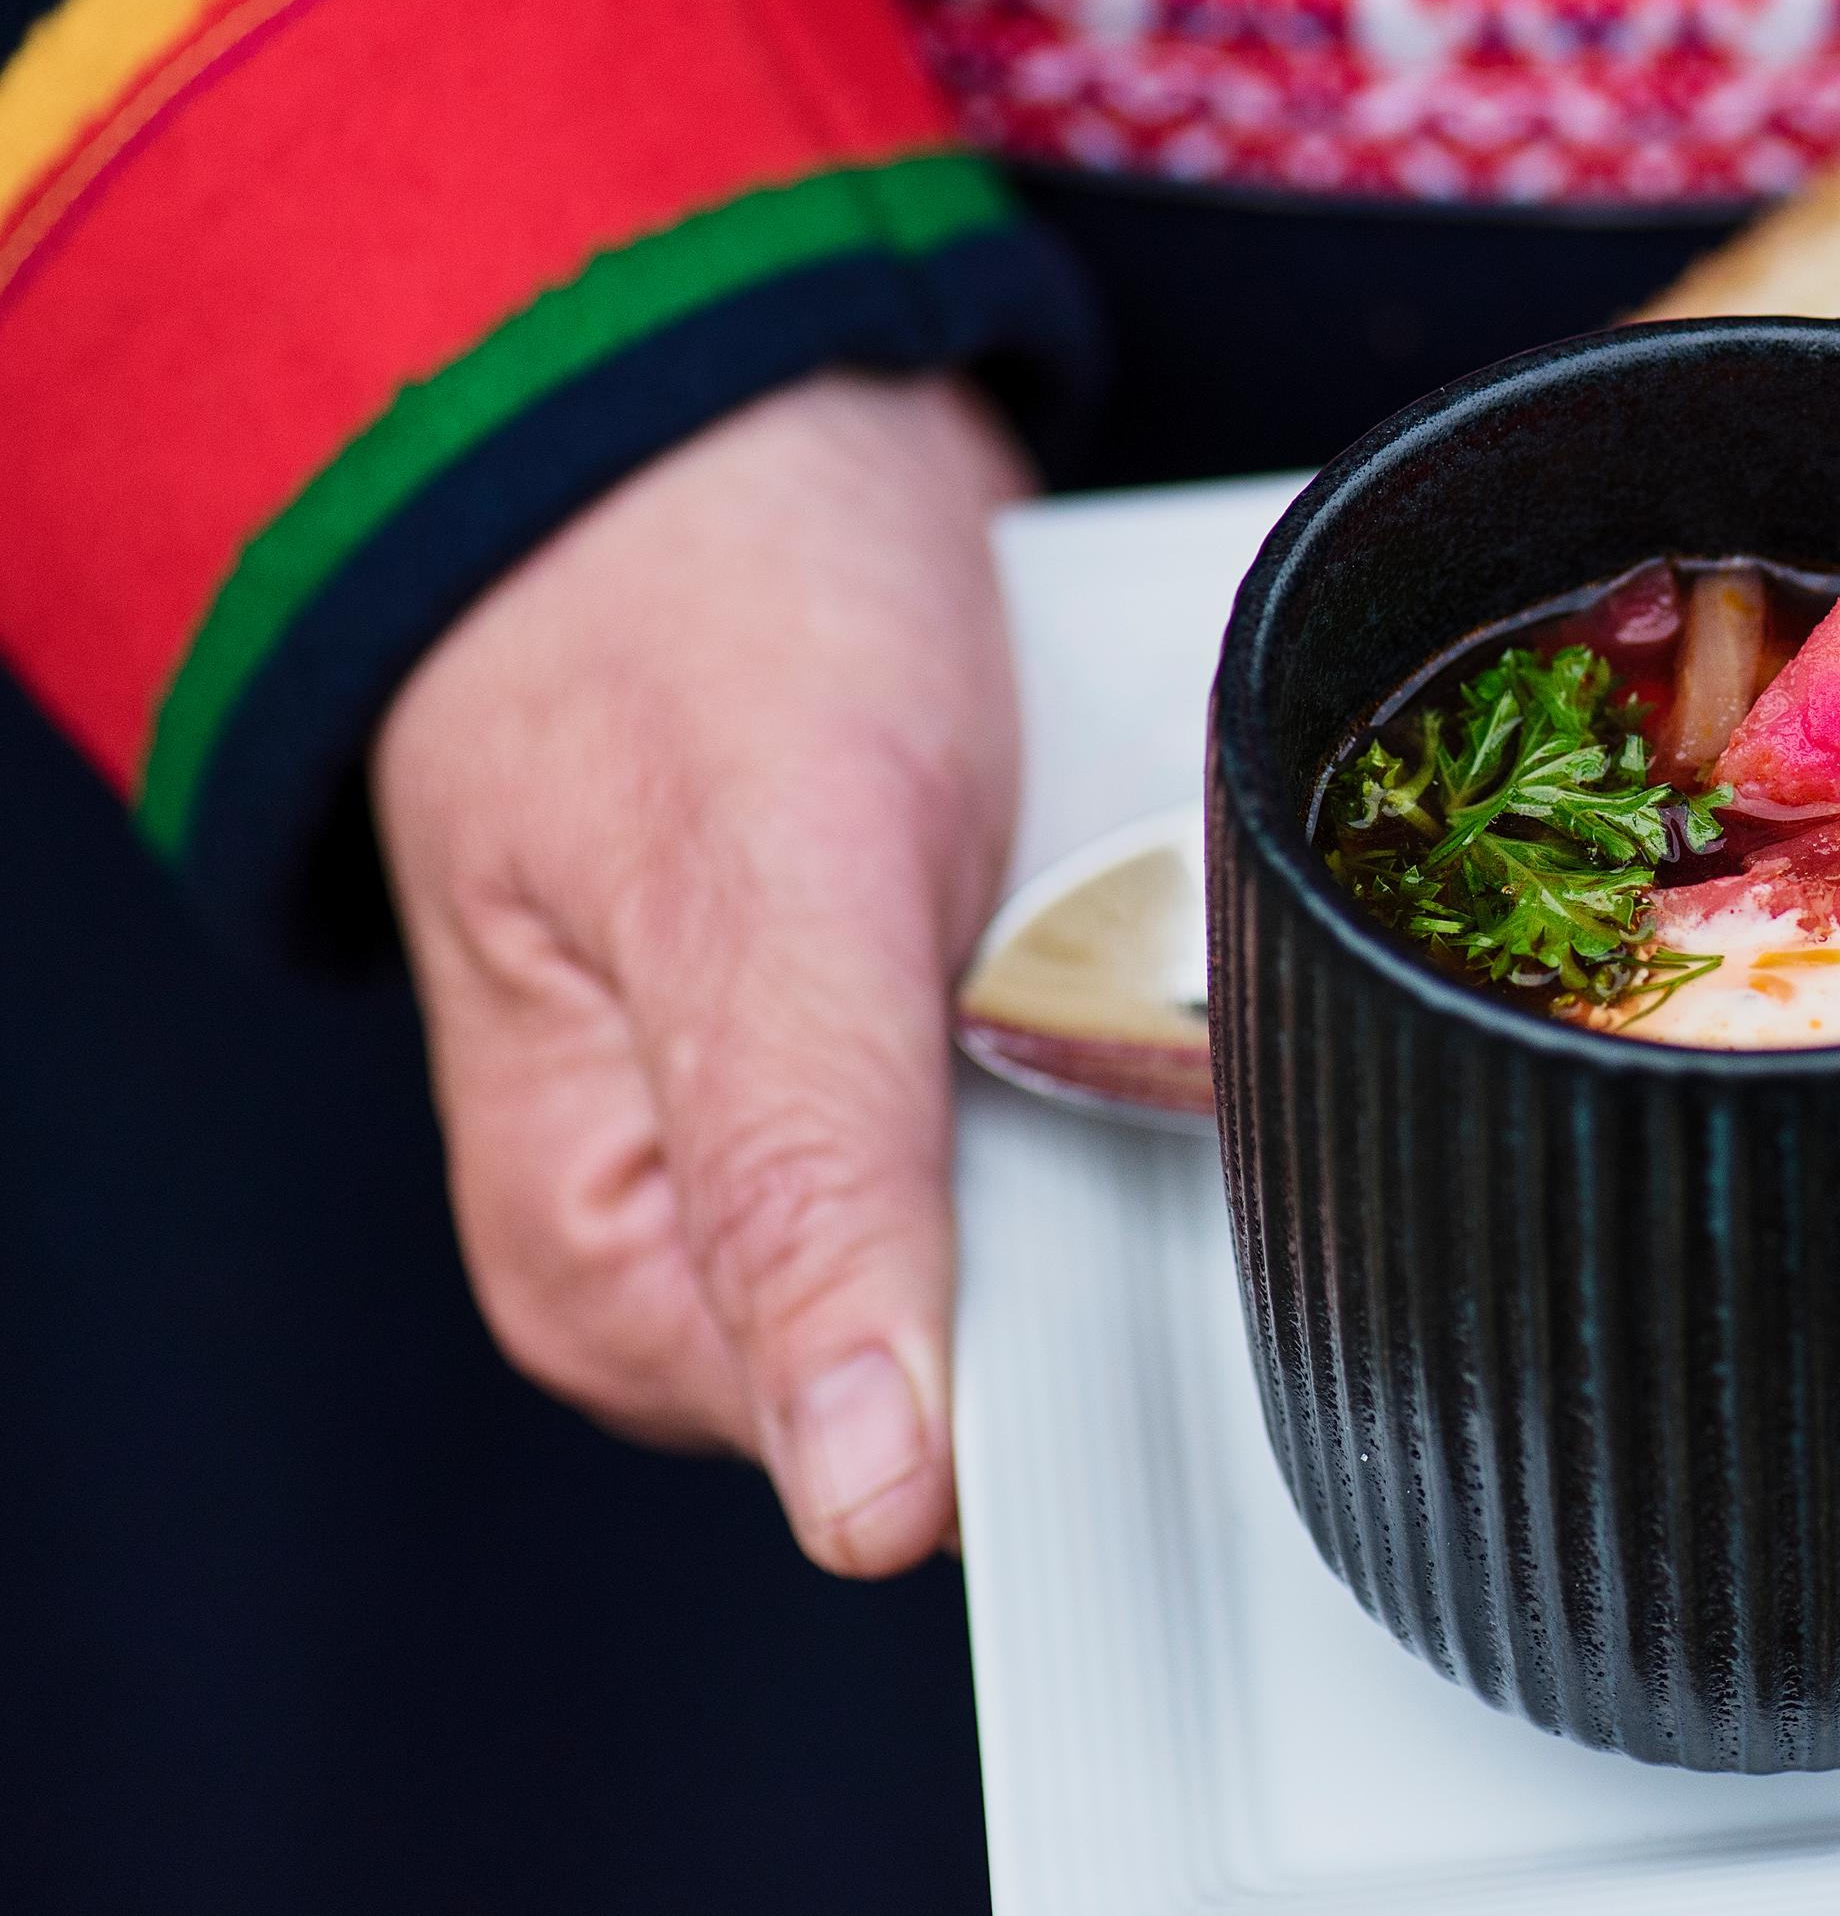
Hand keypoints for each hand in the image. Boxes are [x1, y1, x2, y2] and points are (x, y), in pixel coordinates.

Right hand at [374, 371, 1030, 1570]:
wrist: (712, 418)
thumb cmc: (678, 616)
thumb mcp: (750, 898)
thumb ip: (807, 1196)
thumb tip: (866, 1497)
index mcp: (619, 1273)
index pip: (913, 1447)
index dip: (1063, 1336)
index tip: (1120, 1163)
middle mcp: (724, 1240)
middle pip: (1019, 1332)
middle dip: (1107, 1173)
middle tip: (1085, 966)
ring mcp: (839, 1138)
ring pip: (1088, 1199)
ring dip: (1140, 1062)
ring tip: (1078, 891)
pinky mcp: (933, 1040)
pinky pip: (1098, 1078)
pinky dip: (1143, 987)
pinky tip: (1106, 882)